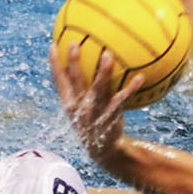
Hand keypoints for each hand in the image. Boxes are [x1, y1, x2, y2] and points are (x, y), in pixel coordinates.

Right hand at [50, 40, 140, 160]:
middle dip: (73, 62)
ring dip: (103, 71)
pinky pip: (122, 99)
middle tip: (74, 44)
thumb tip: (85, 65)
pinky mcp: (111, 115)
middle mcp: (80, 106)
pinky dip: (131, 88)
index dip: (54, 64)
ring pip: (98, 88)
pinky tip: (140, 77)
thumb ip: (79, 88)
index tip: (53, 46)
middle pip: (75, 81)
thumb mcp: (81, 108)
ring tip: (108, 55)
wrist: (104, 149)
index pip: (59, 81)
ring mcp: (95, 111)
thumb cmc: (92, 121)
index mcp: (69, 103)